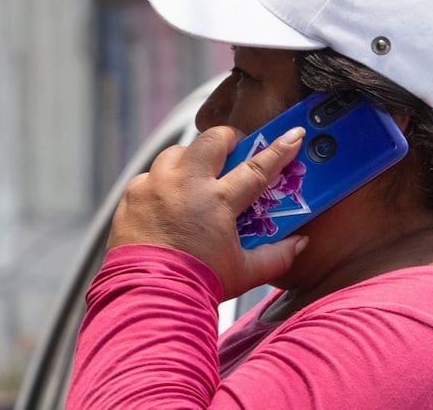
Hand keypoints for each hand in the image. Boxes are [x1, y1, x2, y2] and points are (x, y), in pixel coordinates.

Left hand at [108, 125, 308, 298]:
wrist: (150, 297)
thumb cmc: (197, 285)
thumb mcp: (244, 273)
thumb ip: (276, 256)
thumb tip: (299, 243)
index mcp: (218, 201)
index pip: (257, 167)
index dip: (279, 149)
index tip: (292, 136)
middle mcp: (186, 185)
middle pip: (213, 140)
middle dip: (228, 140)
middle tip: (234, 152)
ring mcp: (156, 186)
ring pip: (177, 151)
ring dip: (191, 158)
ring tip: (197, 175)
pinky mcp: (133, 194)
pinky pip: (150, 176)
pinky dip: (161, 182)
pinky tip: (167, 200)